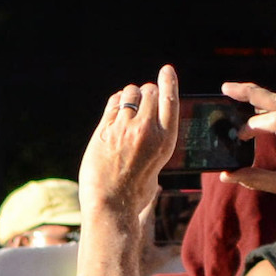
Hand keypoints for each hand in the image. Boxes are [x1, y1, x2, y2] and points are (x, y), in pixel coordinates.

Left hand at [80, 66, 181, 228]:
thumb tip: (152, 128)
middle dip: (146, 92)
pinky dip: (116, 102)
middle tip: (141, 101)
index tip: (166, 70)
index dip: (168, 81)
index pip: (170, 100)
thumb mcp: (158, 166)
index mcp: (166, 140)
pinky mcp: (104, 131)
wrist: (110, 205)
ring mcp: (124, 129)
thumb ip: (156, 143)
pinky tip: (116, 108)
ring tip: (128, 106)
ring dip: (130, 95)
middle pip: (149, 92)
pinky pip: (113, 104)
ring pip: (130, 94)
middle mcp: (147, 130)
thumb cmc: (135, 192)